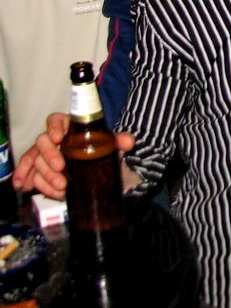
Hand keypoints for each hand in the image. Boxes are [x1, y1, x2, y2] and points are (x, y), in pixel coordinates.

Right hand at [12, 112, 135, 198]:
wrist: (98, 170)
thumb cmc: (101, 150)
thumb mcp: (111, 146)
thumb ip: (119, 141)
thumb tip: (128, 142)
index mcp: (68, 128)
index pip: (55, 120)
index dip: (54, 127)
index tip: (58, 138)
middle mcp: (53, 140)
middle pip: (42, 142)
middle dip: (49, 155)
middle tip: (61, 167)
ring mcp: (45, 155)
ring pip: (36, 161)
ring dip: (45, 175)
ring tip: (60, 187)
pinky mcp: (40, 171)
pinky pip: (31, 174)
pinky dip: (28, 180)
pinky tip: (25, 186)